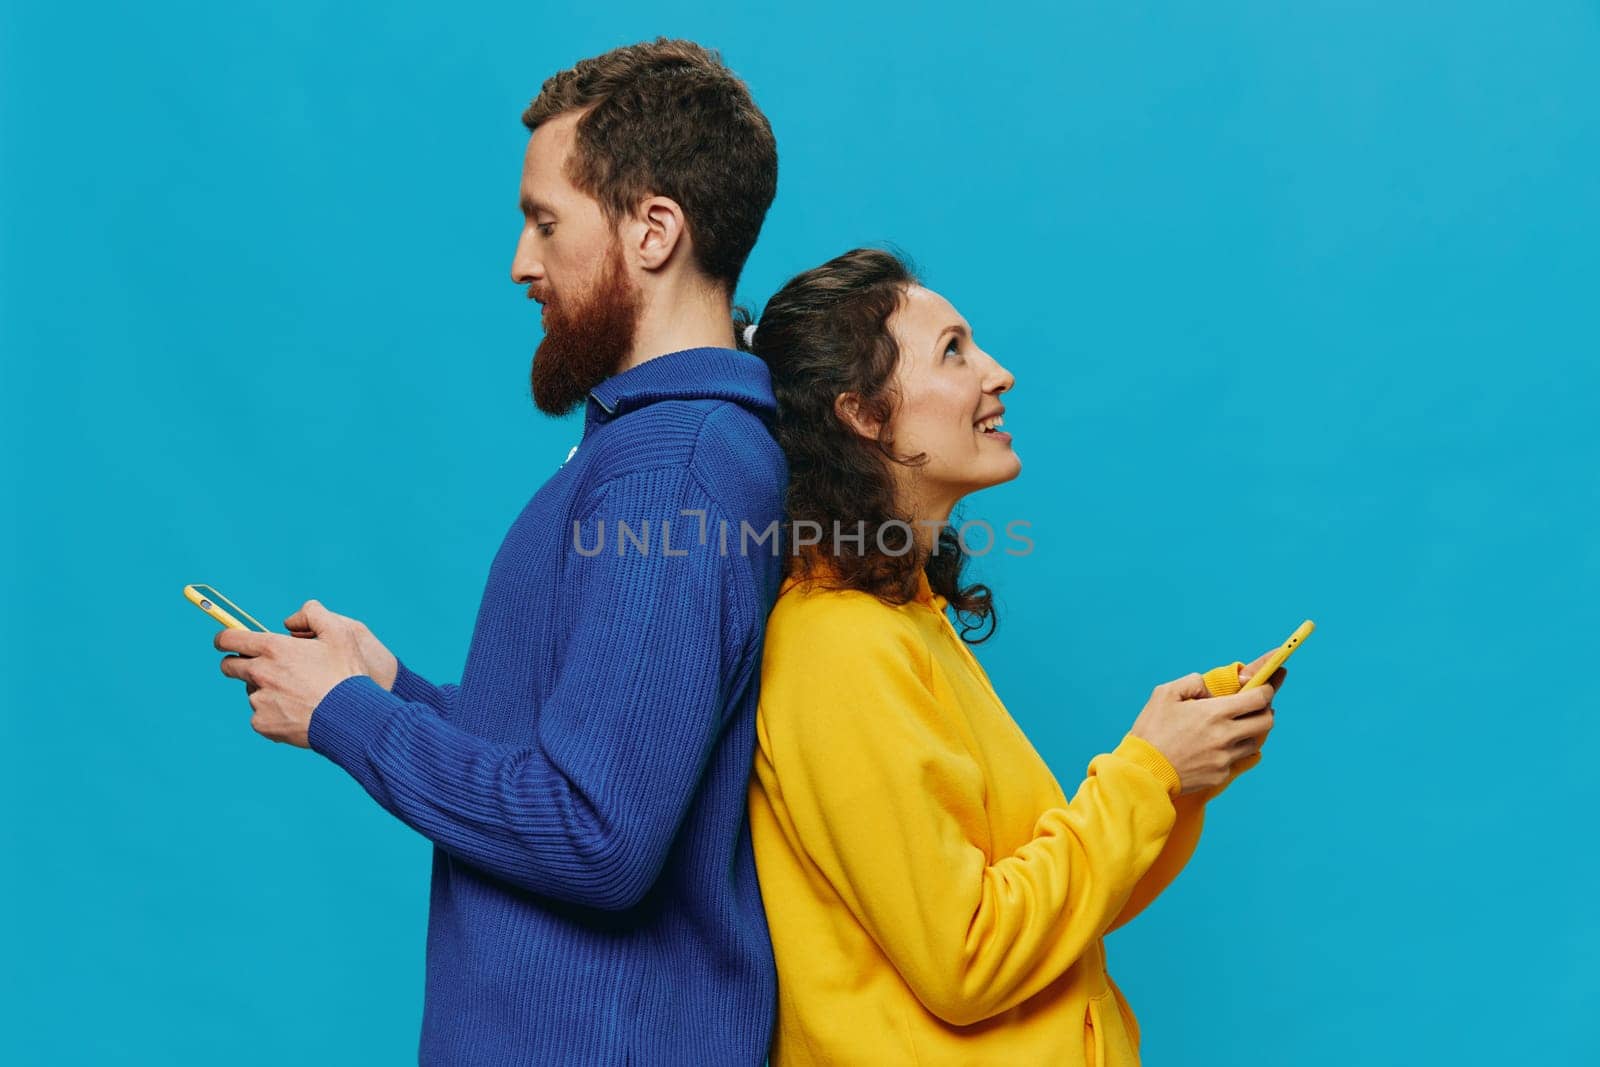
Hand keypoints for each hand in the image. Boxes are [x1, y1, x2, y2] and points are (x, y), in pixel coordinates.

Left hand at [214, 599, 392, 747]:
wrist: (350, 717)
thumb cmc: (346, 674)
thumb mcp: (340, 632)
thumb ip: (313, 614)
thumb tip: (290, 619)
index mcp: (274, 648)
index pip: (229, 639)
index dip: (225, 638)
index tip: (226, 641)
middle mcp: (260, 673)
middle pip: (229, 666)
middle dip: (239, 664)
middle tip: (264, 668)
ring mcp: (259, 700)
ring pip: (250, 691)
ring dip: (264, 690)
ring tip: (295, 694)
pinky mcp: (262, 724)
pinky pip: (259, 716)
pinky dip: (273, 714)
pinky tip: (296, 712)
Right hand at [1130, 671, 1276, 795]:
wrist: (1144, 771)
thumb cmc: (1152, 730)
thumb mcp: (1165, 694)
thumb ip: (1193, 682)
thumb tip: (1209, 690)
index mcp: (1215, 713)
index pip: (1259, 698)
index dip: (1266, 690)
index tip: (1264, 688)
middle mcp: (1225, 736)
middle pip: (1267, 722)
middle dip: (1266, 711)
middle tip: (1255, 708)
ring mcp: (1224, 758)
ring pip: (1254, 742)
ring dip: (1248, 732)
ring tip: (1233, 728)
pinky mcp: (1219, 775)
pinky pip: (1236, 760)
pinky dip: (1231, 751)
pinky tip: (1215, 748)